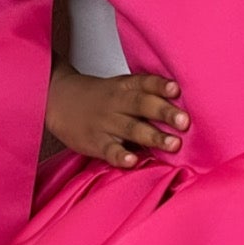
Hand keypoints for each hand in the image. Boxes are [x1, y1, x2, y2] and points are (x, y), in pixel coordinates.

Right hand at [44, 66, 190, 167]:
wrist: (58, 100)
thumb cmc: (100, 97)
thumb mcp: (122, 87)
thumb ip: (148, 94)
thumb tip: (185, 107)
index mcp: (125, 87)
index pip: (144, 83)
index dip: (160, 86)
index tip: (177, 90)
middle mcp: (117, 103)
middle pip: (142, 105)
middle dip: (164, 113)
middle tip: (184, 121)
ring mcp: (105, 123)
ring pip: (131, 129)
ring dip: (152, 136)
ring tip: (173, 144)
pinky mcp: (95, 142)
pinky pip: (109, 150)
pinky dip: (120, 156)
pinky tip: (132, 161)